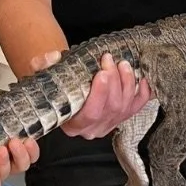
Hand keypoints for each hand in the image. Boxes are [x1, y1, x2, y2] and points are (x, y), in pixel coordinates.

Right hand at [0, 125, 39, 185]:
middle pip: (8, 175)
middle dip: (7, 162)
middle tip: (2, 148)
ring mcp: (4, 159)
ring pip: (20, 165)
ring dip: (21, 154)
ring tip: (14, 140)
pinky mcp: (12, 145)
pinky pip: (28, 153)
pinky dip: (30, 147)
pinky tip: (27, 138)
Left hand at [0, 136, 39, 185]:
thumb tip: (13, 104)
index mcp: (10, 149)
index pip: (29, 153)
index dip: (32, 149)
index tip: (29, 139)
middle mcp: (4, 163)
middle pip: (23, 164)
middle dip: (22, 154)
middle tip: (16, 142)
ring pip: (8, 173)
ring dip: (7, 161)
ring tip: (1, 150)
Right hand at [32, 50, 152, 140]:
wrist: (65, 88)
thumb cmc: (56, 84)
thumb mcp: (42, 74)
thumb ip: (43, 65)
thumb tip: (52, 57)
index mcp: (72, 124)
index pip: (90, 114)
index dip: (99, 94)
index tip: (101, 73)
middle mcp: (92, 128)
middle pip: (111, 108)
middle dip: (114, 81)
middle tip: (109, 60)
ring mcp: (109, 124)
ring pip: (125, 107)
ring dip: (127, 83)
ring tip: (122, 64)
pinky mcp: (122, 118)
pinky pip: (137, 107)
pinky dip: (143, 93)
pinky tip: (141, 78)